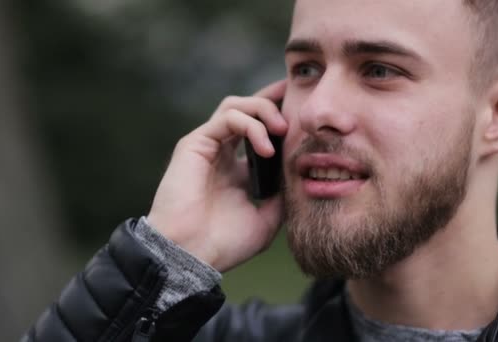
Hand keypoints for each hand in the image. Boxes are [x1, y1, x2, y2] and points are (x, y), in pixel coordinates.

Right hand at [147, 80, 287, 271]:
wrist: (192, 254)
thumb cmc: (223, 243)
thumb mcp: (265, 219)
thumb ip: (281, 195)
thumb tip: (299, 177)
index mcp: (235, 168)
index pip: (257, 128)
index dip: (278, 114)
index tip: (305, 112)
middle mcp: (220, 152)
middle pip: (246, 108)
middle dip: (273, 102)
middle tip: (297, 113)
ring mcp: (206, 146)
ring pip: (235, 106)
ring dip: (263, 111)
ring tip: (282, 130)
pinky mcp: (194, 144)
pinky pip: (227, 118)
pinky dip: (251, 126)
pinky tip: (266, 148)